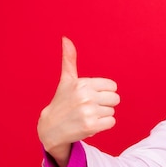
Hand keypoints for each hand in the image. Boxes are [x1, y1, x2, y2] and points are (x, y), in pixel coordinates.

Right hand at [37, 37, 119, 166]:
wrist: (51, 127)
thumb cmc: (62, 101)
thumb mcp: (66, 80)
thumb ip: (69, 60)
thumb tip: (66, 39)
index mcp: (82, 84)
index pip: (112, 86)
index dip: (104, 91)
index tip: (91, 95)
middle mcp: (86, 96)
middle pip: (115, 98)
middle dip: (105, 103)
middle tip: (89, 107)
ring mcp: (88, 112)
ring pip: (112, 111)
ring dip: (102, 115)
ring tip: (87, 115)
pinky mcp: (91, 126)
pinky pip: (111, 122)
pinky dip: (103, 125)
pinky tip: (90, 123)